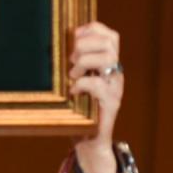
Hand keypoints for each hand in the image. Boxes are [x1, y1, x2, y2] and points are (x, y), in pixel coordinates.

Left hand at [69, 22, 124, 172]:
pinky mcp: (110, 103)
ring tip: (71, 74)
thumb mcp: (77, 84)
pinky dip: (81, 84)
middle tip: (70, 60)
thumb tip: (57, 47)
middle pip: (109, 42)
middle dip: (85, 44)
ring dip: (84, 61)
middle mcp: (116, 74)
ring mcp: (115, 87)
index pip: (110, 35)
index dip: (92, 29)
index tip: (73, 37)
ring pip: (107, 58)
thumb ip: (75, 66)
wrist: (90, 143)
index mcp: (109, 65)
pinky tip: (72, 92)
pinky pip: (97, 84)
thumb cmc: (79, 112)